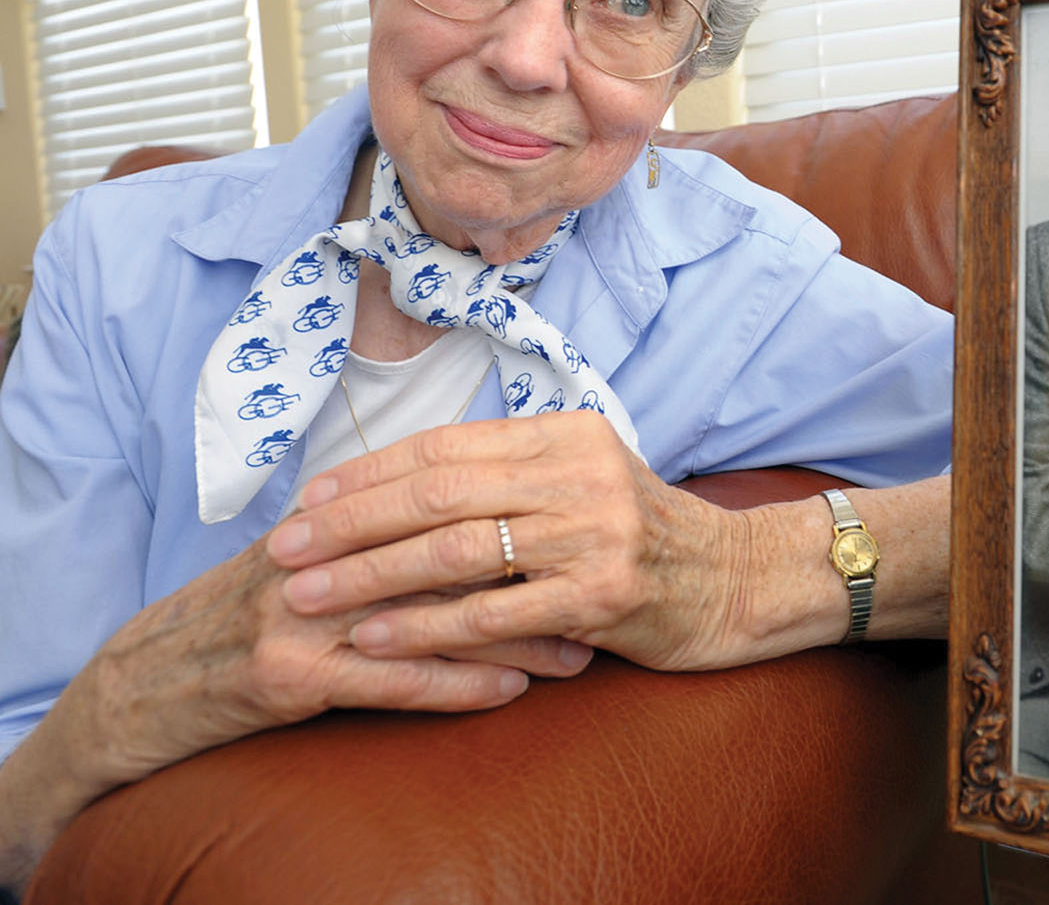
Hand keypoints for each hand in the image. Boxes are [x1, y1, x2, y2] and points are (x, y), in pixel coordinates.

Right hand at [63, 541, 584, 791]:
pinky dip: (456, 685)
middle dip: (536, 575)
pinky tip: (511, 692)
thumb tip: (480, 520)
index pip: (444, 505)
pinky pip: (391, 681)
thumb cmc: (243, 619)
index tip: (589, 535)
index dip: (520, 518)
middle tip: (609, 592)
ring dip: (516, 636)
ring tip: (584, 650)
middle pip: (451, 554)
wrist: (141, 683)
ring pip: (432, 616)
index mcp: (334, 521)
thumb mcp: (311, 563)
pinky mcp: (287, 676)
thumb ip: (385, 536)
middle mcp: (322, 557)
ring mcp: (302, 614)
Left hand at [267, 413, 766, 671]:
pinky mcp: (601, 596)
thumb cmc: (645, 537)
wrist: (738, 582)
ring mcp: (594, 534)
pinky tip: (374, 640)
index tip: (307, 500)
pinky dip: (424, 628)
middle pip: (438, 491)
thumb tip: (404, 481)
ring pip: (455, 550)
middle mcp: (579, 474)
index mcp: (567, 435)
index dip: (368, 473)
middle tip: (283, 549)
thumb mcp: (587, 479)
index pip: (445, 445)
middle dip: (350, 522)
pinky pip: (491, 614)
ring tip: (306, 595)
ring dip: (369, 575)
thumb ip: (513, 472)